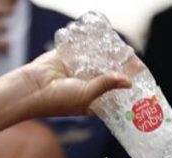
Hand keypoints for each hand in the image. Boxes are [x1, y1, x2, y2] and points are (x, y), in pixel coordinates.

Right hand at [12, 50, 130, 118]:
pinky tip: (106, 42)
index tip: (138, 79)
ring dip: (108, 56)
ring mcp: (76, 71)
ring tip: (123, 50)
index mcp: (90, 101)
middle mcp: (84, 86)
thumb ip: (107, 84)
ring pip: (96, 62)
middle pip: (107, 75)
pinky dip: (93, 46)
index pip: (112, 93)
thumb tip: (128, 80)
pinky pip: (83, 49)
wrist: (33, 88)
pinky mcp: (68, 58)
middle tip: (134, 61)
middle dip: (119, 69)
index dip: (124, 87)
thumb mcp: (87, 95)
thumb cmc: (59, 100)